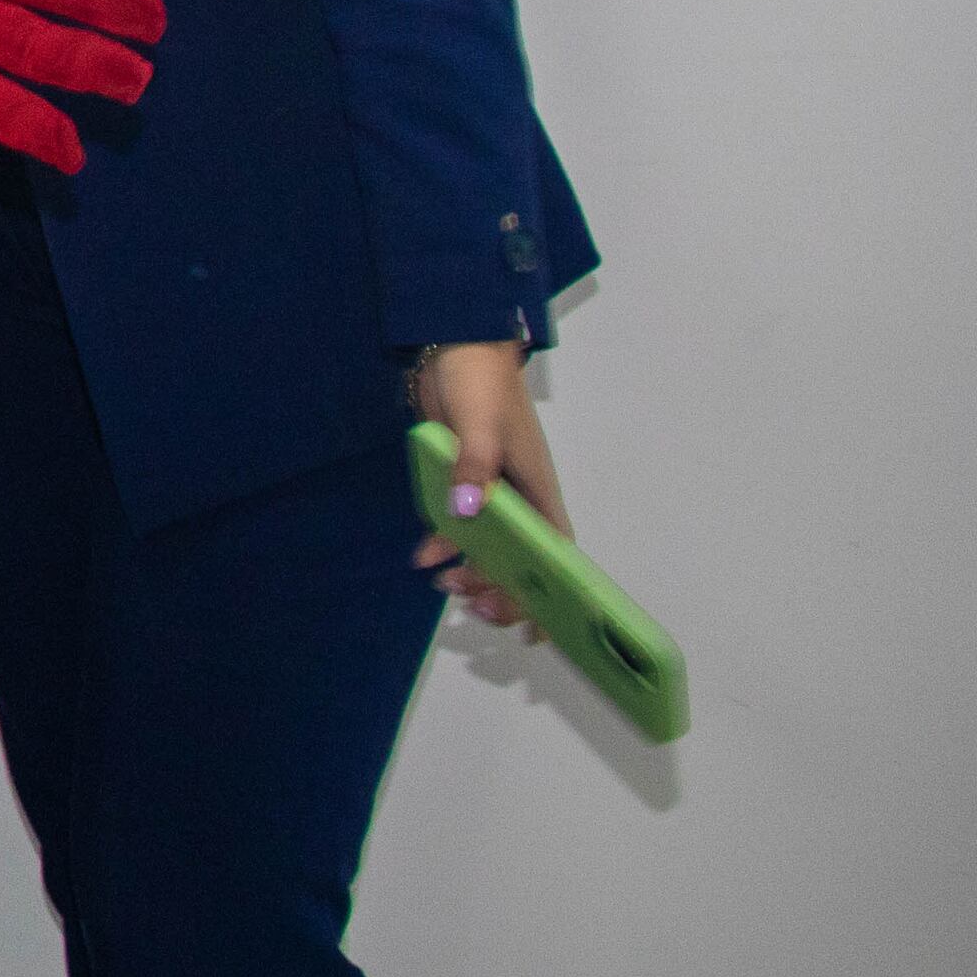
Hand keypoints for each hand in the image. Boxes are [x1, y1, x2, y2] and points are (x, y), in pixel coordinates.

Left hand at [412, 342, 569, 629]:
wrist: (451, 347)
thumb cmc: (481, 383)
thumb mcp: (480, 423)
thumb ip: (474, 465)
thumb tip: (467, 512)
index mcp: (539, 491)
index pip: (555, 554)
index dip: (551, 594)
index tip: (536, 629)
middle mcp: (518, 499)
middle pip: (519, 561)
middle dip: (500, 589)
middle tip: (470, 603)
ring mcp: (488, 492)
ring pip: (486, 548)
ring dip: (469, 570)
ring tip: (443, 583)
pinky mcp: (459, 482)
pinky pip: (454, 525)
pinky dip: (441, 543)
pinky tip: (421, 556)